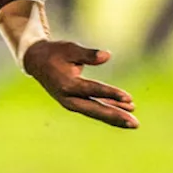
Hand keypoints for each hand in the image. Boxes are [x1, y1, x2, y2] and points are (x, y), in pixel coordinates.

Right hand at [24, 40, 138, 128]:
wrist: (37, 62)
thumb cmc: (56, 53)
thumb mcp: (70, 49)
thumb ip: (88, 54)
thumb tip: (107, 55)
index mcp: (67, 85)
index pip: (93, 91)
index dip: (111, 94)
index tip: (129, 98)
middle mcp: (69, 99)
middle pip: (96, 110)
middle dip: (116, 117)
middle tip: (135, 124)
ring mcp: (72, 103)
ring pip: (97, 112)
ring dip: (116, 117)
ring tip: (134, 122)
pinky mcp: (76, 102)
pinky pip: (95, 107)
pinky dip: (110, 108)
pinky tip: (126, 109)